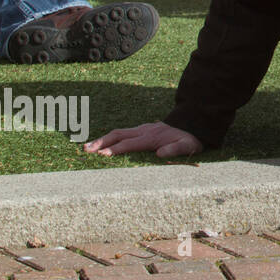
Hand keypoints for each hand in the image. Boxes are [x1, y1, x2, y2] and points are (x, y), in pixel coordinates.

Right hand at [85, 122, 203, 157]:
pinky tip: (102, 144)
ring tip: (87, 147)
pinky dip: (110, 138)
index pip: (129, 143)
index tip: (101, 155)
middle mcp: (144, 131)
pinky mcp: (142, 130)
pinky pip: (123, 133)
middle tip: (86, 150)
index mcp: (152, 137)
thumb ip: (175, 149)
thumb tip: (160, 154)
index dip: (115, 149)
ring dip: (102, 139)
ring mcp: (142, 129)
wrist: (194, 124)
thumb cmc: (190, 138)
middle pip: (118, 135)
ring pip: (119, 132)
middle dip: (101, 142)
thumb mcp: (188, 145)